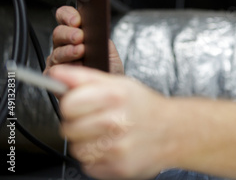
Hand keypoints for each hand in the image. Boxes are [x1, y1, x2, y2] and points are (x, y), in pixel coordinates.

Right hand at [45, 6, 123, 74]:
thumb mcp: (110, 51)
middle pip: (58, 32)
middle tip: (79, 36)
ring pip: (57, 51)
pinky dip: (66, 68)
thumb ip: (103, 40)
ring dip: (69, 51)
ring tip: (80, 51)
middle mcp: (64, 44)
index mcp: (76, 34)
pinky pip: (54, 70)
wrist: (106, 90)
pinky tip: (76, 67)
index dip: (68, 16)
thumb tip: (97, 31)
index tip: (77, 20)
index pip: (65, 17)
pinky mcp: (53, 75)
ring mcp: (57, 60)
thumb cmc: (108, 69)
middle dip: (69, 33)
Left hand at [51, 65, 171, 178]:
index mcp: (114, 96)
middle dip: (79, 124)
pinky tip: (113, 147)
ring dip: (87, 143)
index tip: (82, 104)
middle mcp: (116, 122)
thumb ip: (83, 78)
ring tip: (107, 135)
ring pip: (76, 149)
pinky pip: (89, 165)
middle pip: (68, 129)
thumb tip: (56, 74)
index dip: (72, 104)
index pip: (68, 104)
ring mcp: (117, 148)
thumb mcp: (119, 84)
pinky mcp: (117, 168)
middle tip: (98, 120)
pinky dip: (97, 158)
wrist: (173, 131)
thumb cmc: (145, 107)